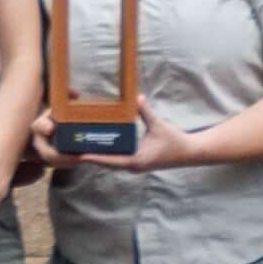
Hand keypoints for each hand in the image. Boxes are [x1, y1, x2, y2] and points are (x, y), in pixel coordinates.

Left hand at [35, 113, 187, 173]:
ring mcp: (134, 165)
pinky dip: (107, 154)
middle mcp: (132, 166)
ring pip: (110, 162)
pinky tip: (99, 145)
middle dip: (90, 156)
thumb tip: (137, 97)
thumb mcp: (159, 125)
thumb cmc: (174, 141)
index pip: (110, 160)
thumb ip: (146, 112)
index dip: (94, 158)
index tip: (78, 155)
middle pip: (106, 162)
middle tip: (73, 147)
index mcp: (136, 161)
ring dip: (97, 155)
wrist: (189, 153)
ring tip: (80, 146)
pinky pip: (117, 159)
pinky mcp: (136, 162)